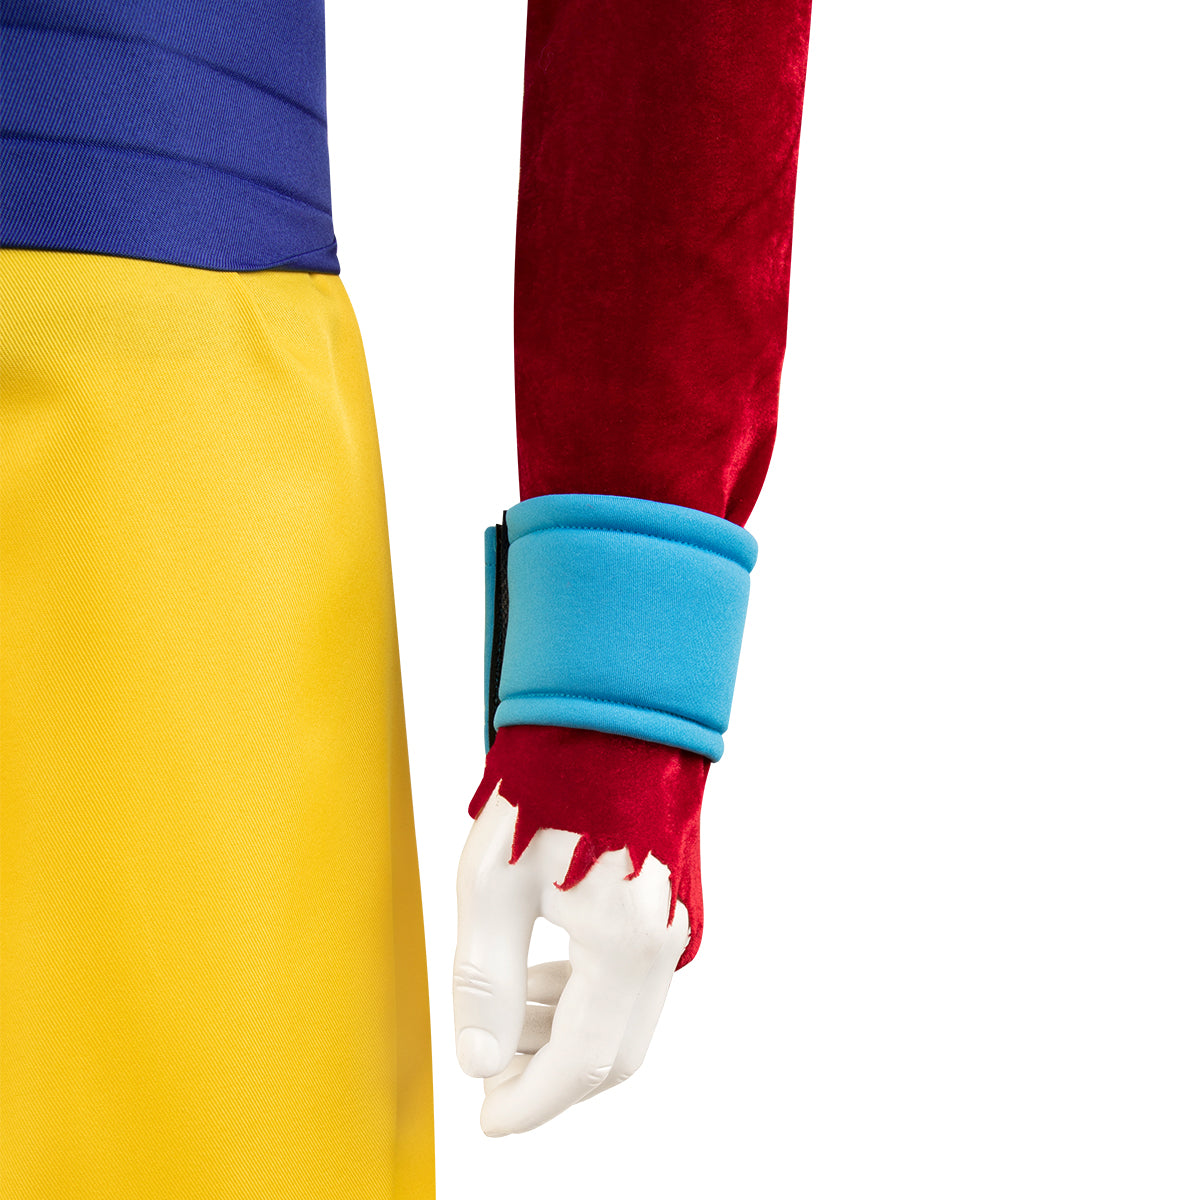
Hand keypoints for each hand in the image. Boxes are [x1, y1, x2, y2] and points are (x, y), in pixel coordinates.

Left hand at [453, 785, 689, 1135]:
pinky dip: (589, 997)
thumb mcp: (493, 883)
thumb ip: (487, 982)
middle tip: (488, 1067)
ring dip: (565, 1034)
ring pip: (626, 1018)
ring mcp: (677, 923)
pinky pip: (637, 980)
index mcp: (625, 941)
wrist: (609, 712)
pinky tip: (543, 972)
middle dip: (547, 1076)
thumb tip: (479, 1061)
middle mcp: (665, 942)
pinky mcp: (674, 904)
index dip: (530, 1103)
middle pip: (612, 1053)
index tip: (486, 1120)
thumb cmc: (549, 781)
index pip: (581, 1062)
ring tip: (506, 1010)